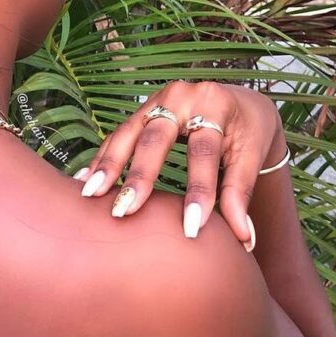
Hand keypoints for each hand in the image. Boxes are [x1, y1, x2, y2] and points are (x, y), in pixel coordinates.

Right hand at [73, 80, 285, 248]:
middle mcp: (181, 96)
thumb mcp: (251, 158)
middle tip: (125, 211)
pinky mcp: (141, 112)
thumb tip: (244, 240)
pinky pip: (117, 135)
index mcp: (214, 104)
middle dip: (138, 176)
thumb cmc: (247, 133)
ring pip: (128, 134)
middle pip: (156, 138)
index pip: (203, 151)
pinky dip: (102, 159)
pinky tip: (84, 181)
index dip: (198, 190)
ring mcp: (156, 101)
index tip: (191, 228)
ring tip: (91, 195)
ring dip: (108, 166)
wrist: (239, 103)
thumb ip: (240, 194)